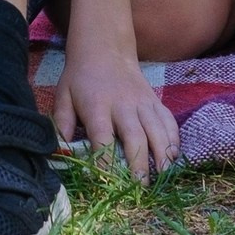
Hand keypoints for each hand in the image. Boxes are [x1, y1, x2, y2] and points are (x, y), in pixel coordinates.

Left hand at [53, 44, 178, 178]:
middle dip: (139, 163)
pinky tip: (174, 155)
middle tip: (141, 187)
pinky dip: (173, 137)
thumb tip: (61, 150)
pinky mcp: (154, 100)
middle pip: (134, 136)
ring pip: (156, 129)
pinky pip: (168, 119)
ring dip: (162, 153)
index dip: (107, 161)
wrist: (104, 47)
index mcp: (97, 106)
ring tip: (164, 175)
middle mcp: (123, 104)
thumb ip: (61, 123)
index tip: (110, 182)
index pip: (103, 138)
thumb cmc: (80, 77)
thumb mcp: (63, 95)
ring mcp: (142, 101)